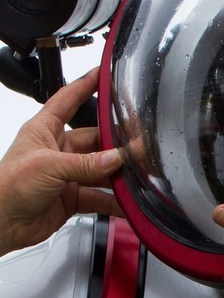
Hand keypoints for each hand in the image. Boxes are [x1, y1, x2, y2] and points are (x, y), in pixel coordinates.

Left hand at [0, 67, 122, 255]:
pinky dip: (113, 202)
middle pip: (94, 141)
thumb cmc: (8, 186)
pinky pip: (98, 197)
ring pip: (99, 171)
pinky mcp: (71, 198)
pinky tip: (125, 203)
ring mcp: (66, 175)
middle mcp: (57, 150)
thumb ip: (86, 164)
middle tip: (135, 148)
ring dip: (117, 176)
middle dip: (115, 146)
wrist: (1, 222)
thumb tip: (116, 158)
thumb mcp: (49, 167)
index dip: (86, 86)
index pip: (68, 100)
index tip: (104, 75)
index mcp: (44, 130)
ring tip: (136, 177)